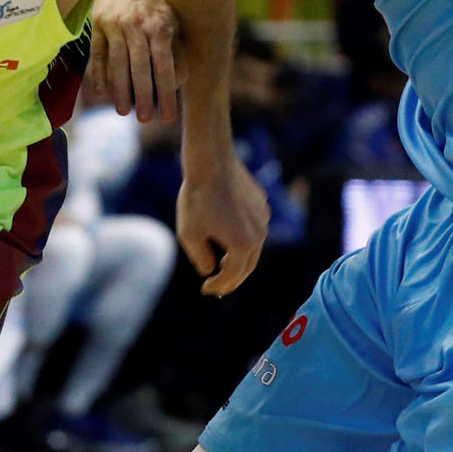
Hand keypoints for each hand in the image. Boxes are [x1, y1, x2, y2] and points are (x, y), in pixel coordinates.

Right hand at [85, 0, 179, 123]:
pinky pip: (97, 53)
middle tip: (145, 120)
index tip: (169, 116)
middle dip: (143, 96)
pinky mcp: (98, 22)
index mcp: (159, 25)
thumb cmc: (157, 1)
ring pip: (117, 62)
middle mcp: (136, 25)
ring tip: (124, 111)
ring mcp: (114, 23)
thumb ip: (176, 51)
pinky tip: (102, 93)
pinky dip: (99, 74)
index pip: (164, 66)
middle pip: (140, 68)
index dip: (166, 93)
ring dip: (120, 90)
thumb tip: (180, 82)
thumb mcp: (173, 21)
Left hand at [176, 151, 267, 296]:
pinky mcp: (261, 203)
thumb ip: (200, 258)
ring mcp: (263, 217)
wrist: (211, 161)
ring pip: (254, 246)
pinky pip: (254, 228)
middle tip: (220, 286)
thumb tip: (209, 270)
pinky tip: (229, 236)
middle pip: (248, 266)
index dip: (219, 286)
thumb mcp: (189, 234)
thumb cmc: (197, 198)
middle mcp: (259, 234)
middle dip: (233, 278)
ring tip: (224, 265)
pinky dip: (243, 239)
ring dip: (240, 259)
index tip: (206, 290)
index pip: (232, 276)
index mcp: (243, 245)